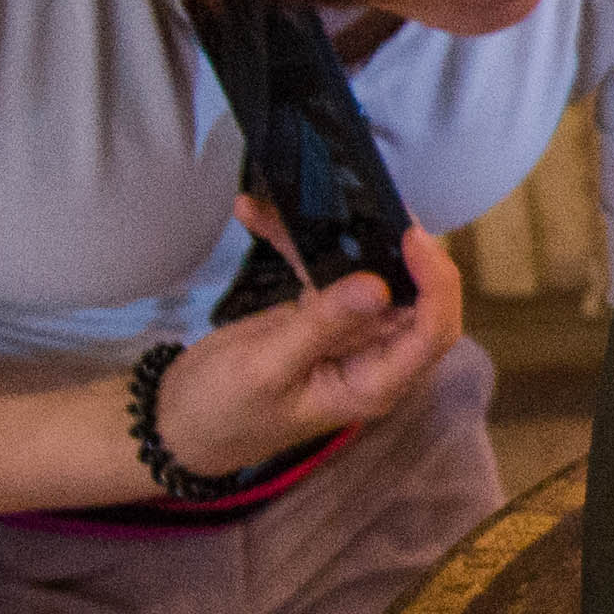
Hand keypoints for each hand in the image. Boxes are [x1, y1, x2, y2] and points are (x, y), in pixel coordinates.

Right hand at [146, 207, 467, 476]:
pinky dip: (295, 243)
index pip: (432, 331)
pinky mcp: (318, 315)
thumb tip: (378, 285)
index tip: (410, 236)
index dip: (434, 282)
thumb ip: (322, 326)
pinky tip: (254, 213)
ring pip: (365, 273)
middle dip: (394, 244)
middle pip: (411, 295)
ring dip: (338, 234)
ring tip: (312, 192)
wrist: (179, 421)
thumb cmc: (222, 412)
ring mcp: (347, 334)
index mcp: (374, 383)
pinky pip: (321, 271)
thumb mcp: (266, 369)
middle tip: (370, 196)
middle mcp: (372, 357)